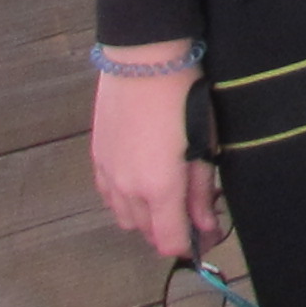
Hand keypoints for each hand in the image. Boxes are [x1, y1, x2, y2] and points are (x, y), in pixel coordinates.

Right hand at [88, 55, 218, 260]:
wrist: (143, 61)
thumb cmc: (184, 97)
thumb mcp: (204, 144)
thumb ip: (201, 190)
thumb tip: (206, 225)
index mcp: (158, 188)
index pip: (169, 241)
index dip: (190, 245)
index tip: (208, 236)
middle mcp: (128, 190)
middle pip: (147, 233)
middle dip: (173, 229)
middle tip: (196, 212)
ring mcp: (108, 175)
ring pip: (125, 218)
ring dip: (148, 217)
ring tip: (171, 196)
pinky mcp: (97, 159)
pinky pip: (110, 197)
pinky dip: (127, 201)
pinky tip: (144, 183)